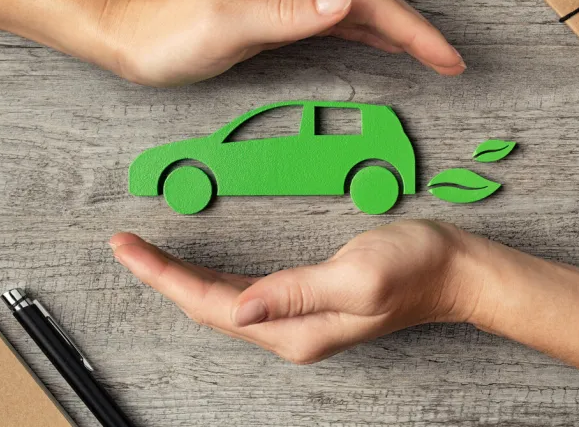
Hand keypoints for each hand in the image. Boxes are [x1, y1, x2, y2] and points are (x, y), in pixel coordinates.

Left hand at [96, 0, 465, 85]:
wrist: (129, 34)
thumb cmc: (168, 36)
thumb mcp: (225, 28)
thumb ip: (288, 15)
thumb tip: (349, 2)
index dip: (413, 29)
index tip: (445, 57)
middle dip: (417, 28)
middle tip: (450, 61)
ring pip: (360, 6)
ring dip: (398, 30)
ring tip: (431, 55)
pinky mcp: (279, 10)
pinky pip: (337, 18)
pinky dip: (369, 31)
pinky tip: (382, 43)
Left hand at [110, 220, 486, 363]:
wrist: (452, 271)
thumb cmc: (414, 267)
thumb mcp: (358, 275)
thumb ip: (298, 291)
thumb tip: (240, 306)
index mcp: (295, 329)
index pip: (211, 304)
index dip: (165, 277)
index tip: (130, 249)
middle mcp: (289, 331)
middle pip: (207, 307)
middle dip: (162, 277)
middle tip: (126, 247)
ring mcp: (297, 320)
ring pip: (220, 303)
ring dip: (181, 280)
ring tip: (148, 257)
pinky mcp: (305, 303)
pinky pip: (243, 296)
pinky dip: (211, 281)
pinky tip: (199, 271)